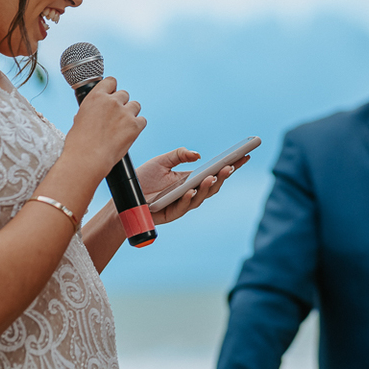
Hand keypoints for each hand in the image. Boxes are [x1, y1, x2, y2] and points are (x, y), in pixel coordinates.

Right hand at [65, 77, 145, 177]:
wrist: (87, 159)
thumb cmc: (79, 143)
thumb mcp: (79, 119)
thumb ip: (91, 110)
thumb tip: (94, 111)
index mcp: (96, 97)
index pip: (111, 81)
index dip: (112, 89)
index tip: (112, 96)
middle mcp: (112, 101)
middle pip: (124, 94)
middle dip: (121, 104)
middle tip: (115, 117)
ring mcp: (125, 113)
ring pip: (135, 105)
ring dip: (130, 113)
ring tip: (122, 126)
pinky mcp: (135, 125)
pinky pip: (142, 120)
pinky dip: (137, 126)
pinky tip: (129, 134)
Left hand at [135, 147, 249, 224]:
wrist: (125, 197)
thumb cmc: (143, 179)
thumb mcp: (162, 161)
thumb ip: (179, 155)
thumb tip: (198, 155)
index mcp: (191, 180)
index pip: (215, 172)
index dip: (231, 166)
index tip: (244, 156)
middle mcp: (190, 193)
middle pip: (212, 186)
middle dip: (224, 176)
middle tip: (231, 165)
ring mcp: (182, 204)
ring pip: (200, 198)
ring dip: (207, 187)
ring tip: (213, 175)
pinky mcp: (171, 213)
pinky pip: (182, 207)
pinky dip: (187, 198)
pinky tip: (190, 190)